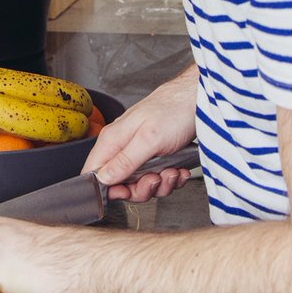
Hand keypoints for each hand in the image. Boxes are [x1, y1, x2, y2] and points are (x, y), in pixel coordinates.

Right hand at [84, 64, 198, 196]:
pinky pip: (158, 178)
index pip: (94, 172)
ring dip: (160, 183)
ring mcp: (140, 152)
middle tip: (155, 179)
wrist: (198, 101)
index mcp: (112, 141)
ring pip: (141, 183)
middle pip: (120, 183)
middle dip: (141, 188)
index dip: (106, 188)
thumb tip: (102, 178)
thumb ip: (124, 161)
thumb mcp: (148, 139)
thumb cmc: (173, 111)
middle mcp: (123, 147)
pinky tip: (179, 169)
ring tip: (173, 170)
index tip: (126, 191)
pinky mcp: (156, 156)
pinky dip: (171, 178)